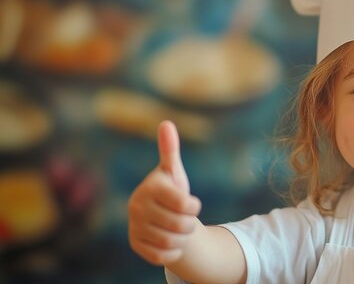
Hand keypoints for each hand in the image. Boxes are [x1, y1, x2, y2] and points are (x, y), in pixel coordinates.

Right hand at [128, 120, 201, 264]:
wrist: (161, 217)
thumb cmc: (171, 191)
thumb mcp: (174, 172)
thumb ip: (170, 150)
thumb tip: (166, 123)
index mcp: (150, 188)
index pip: (184, 205)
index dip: (193, 207)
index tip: (192, 204)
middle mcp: (137, 207)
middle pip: (180, 225)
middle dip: (189, 224)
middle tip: (185, 219)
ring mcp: (134, 227)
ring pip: (172, 242)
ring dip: (182, 238)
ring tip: (177, 229)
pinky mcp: (135, 245)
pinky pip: (163, 256)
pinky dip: (172, 252)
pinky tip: (170, 241)